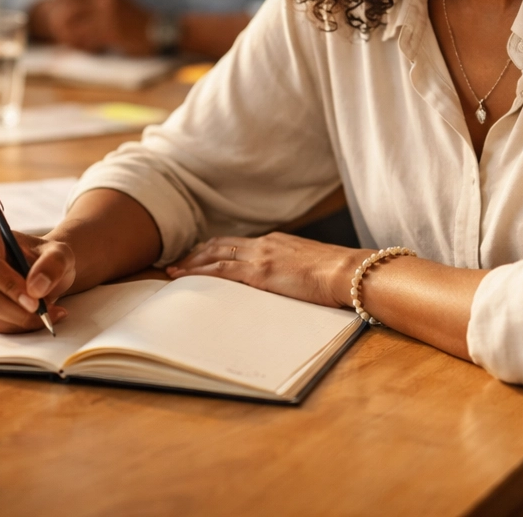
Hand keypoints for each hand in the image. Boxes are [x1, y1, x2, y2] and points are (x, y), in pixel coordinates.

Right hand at [0, 226, 74, 332]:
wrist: (40, 272)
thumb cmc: (45, 259)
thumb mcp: (60, 255)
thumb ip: (52, 266)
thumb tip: (35, 288)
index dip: (8, 286)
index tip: (34, 302)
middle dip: (17, 312)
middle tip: (45, 314)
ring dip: (18, 322)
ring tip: (44, 315)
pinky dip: (11, 328)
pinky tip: (28, 318)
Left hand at [43, 0, 152, 55]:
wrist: (159, 30)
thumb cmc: (135, 18)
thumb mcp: (117, 0)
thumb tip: (70, 2)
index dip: (59, 0)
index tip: (55, 10)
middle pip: (69, 8)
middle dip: (60, 22)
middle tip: (58, 33)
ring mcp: (107, 15)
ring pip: (74, 27)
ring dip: (69, 37)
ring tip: (70, 43)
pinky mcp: (111, 32)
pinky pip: (87, 41)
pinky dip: (82, 47)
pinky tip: (85, 50)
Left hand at [166, 233, 366, 310]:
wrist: (348, 272)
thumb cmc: (338, 274)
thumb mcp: (310, 266)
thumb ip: (293, 269)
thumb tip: (288, 280)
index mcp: (275, 242)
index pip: (237, 243)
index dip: (215, 248)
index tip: (200, 254)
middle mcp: (263, 244)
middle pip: (220, 245)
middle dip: (197, 254)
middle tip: (178, 262)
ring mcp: (260, 257)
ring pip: (214, 256)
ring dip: (192, 263)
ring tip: (174, 271)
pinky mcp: (259, 273)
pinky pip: (220, 271)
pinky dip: (200, 273)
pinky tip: (186, 278)